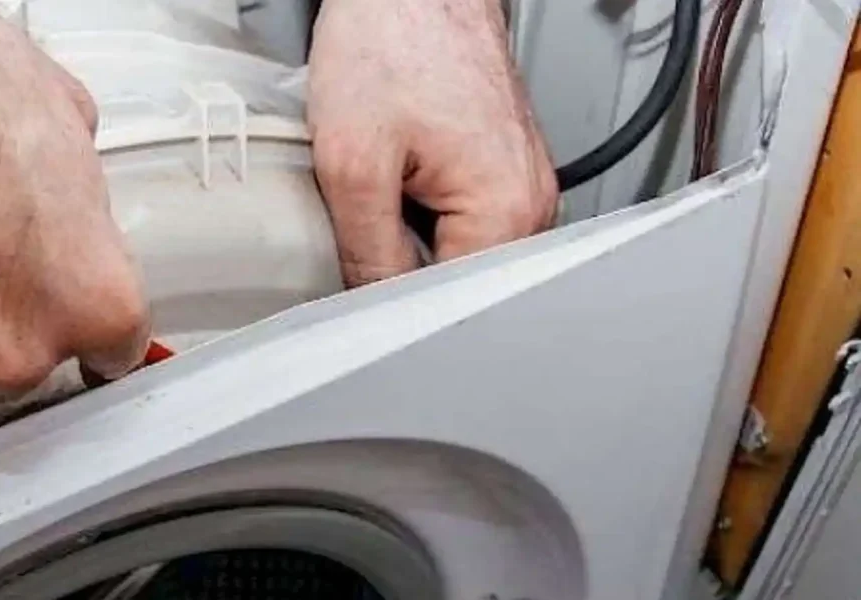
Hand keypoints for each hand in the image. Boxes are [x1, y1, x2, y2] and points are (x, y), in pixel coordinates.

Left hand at [307, 0, 557, 286]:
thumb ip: (366, 252)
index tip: (355, 297)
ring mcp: (519, 185)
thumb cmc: (392, 43)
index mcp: (507, 210)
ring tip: (382, 195)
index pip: (450, 307)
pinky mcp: (499, 170)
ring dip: (409, 242)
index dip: (392, 309)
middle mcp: (530, 203)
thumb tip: (371, 310)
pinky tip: (396, 182)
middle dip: (403, 274)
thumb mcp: (354, 163)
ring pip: (453, 254)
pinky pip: (456, 221)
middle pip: (456, 286)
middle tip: (362, 235)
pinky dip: (417, 213)